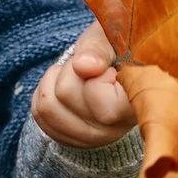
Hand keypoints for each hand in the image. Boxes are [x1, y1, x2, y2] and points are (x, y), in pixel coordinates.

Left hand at [30, 22, 138, 148]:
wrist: (118, 63)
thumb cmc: (118, 47)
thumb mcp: (111, 37)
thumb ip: (98, 49)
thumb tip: (83, 66)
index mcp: (138, 105)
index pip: (106, 107)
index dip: (98, 77)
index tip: (110, 67)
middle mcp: (118, 129)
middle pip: (66, 95)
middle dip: (70, 69)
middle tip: (91, 65)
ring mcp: (94, 138)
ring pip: (47, 106)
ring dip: (54, 79)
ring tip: (77, 72)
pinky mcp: (72, 139)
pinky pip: (39, 115)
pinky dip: (44, 92)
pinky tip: (63, 84)